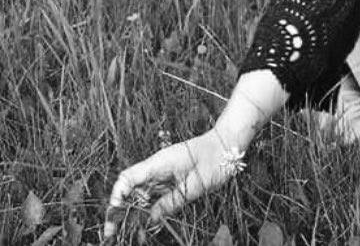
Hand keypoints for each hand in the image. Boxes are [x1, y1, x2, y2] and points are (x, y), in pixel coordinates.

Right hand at [104, 128, 244, 237]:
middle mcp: (157, 167)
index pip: (127, 179)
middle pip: (130, 188)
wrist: (228, 144)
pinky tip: (150, 223)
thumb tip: (149, 221)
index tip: (112, 220)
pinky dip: (149, 208)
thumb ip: (171, 203)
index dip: (116, 199)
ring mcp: (164, 172)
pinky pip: (154, 194)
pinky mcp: (171, 178)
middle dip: (121, 211)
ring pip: (141, 193)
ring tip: (133, 234)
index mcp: (159, 163)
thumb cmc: (214, 160)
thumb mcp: (195, 185)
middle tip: (115, 235)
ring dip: (135, 212)